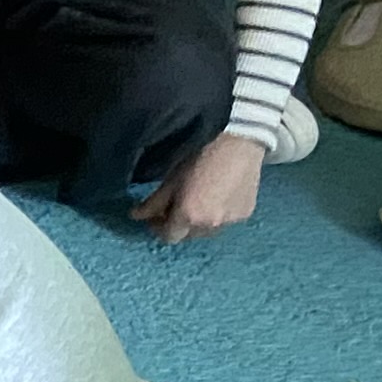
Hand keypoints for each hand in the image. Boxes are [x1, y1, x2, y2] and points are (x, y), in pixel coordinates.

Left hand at [137, 130, 265, 243]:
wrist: (238, 144)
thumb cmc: (199, 157)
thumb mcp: (170, 180)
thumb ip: (153, 203)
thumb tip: (135, 216)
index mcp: (188, 217)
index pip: (169, 237)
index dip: (159, 229)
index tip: (154, 218)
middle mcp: (210, 225)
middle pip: (188, 236)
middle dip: (178, 226)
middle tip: (173, 209)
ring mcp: (231, 221)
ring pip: (208, 231)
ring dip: (198, 223)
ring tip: (196, 203)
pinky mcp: (246, 214)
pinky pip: (226, 222)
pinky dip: (217, 216)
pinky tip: (216, 198)